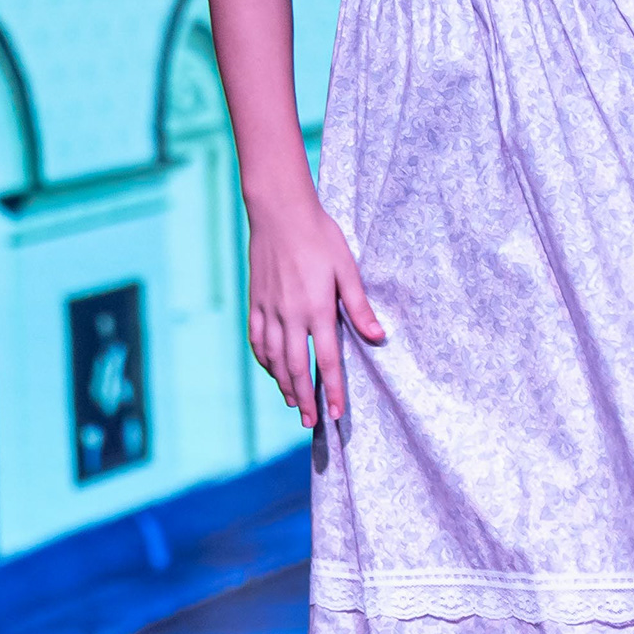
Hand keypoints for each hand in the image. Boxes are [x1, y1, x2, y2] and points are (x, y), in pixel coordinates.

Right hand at [248, 193, 385, 427]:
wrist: (279, 212)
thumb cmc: (319, 237)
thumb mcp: (346, 269)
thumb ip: (359, 307)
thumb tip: (378, 338)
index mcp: (317, 309)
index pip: (325, 360)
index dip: (331, 390)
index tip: (336, 414)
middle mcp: (290, 314)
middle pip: (295, 367)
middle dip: (304, 398)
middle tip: (310, 422)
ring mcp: (268, 308)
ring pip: (273, 357)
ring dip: (282, 383)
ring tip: (292, 402)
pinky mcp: (255, 300)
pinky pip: (256, 337)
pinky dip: (263, 359)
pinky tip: (270, 369)